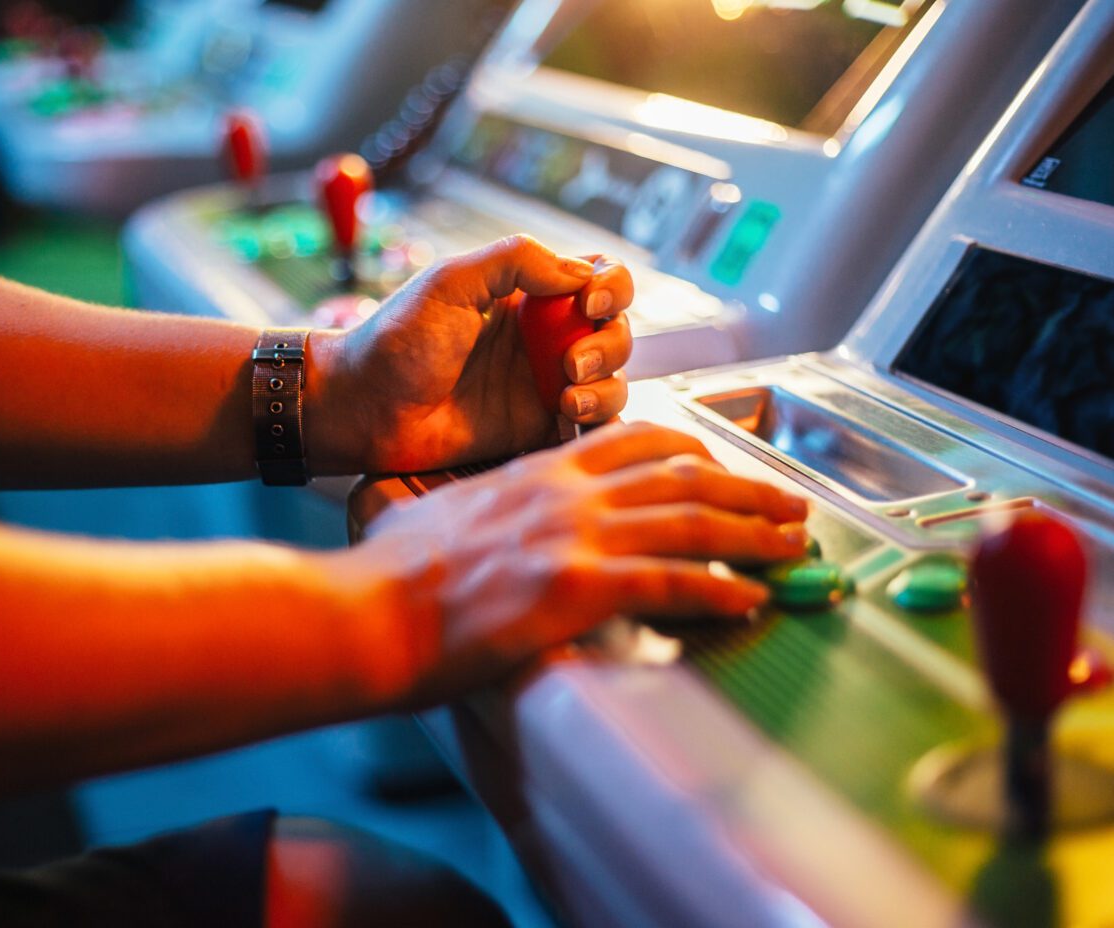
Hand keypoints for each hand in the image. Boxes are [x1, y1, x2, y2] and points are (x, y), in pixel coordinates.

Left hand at [306, 235, 632, 474]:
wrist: (362, 409)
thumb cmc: (395, 341)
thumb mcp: (451, 282)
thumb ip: (515, 260)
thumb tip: (579, 272)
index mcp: (525, 295)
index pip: (596, 278)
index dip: (611, 286)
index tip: (591, 301)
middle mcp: (541, 338)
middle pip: (613, 331)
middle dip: (609, 342)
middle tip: (569, 361)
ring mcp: (540, 385)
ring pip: (611, 380)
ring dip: (606, 384)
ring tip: (566, 395)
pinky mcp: (534, 430)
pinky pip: (589, 425)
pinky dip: (597, 419)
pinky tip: (567, 415)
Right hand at [350, 422, 808, 704]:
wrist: (371, 613)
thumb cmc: (391, 575)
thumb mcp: (435, 512)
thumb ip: (471, 503)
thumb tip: (463, 514)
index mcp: (537, 473)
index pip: (632, 440)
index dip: (691, 451)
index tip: (722, 466)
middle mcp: (566, 494)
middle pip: (679, 477)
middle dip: (745, 489)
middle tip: (789, 505)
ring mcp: (574, 537)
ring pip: (690, 522)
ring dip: (753, 534)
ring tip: (793, 546)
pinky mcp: (577, 588)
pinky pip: (671, 583)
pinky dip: (720, 592)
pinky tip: (750, 600)